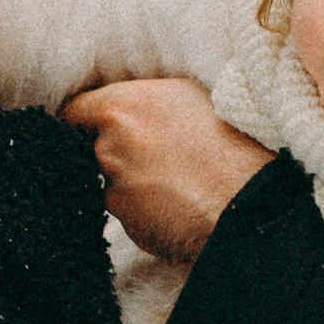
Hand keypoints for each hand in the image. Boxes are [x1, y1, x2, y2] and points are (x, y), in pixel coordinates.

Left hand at [62, 76, 271, 263]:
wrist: (250, 202)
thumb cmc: (231, 143)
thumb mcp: (186, 96)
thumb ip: (142, 100)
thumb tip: (125, 107)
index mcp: (120, 108)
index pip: (74, 110)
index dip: (88, 117)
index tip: (99, 122)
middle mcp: (109, 149)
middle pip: (91, 148)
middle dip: (114, 150)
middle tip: (153, 153)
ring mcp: (116, 193)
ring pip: (112, 183)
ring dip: (133, 183)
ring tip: (176, 181)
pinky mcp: (129, 227)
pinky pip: (131, 213)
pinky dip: (148, 210)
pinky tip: (180, 204)